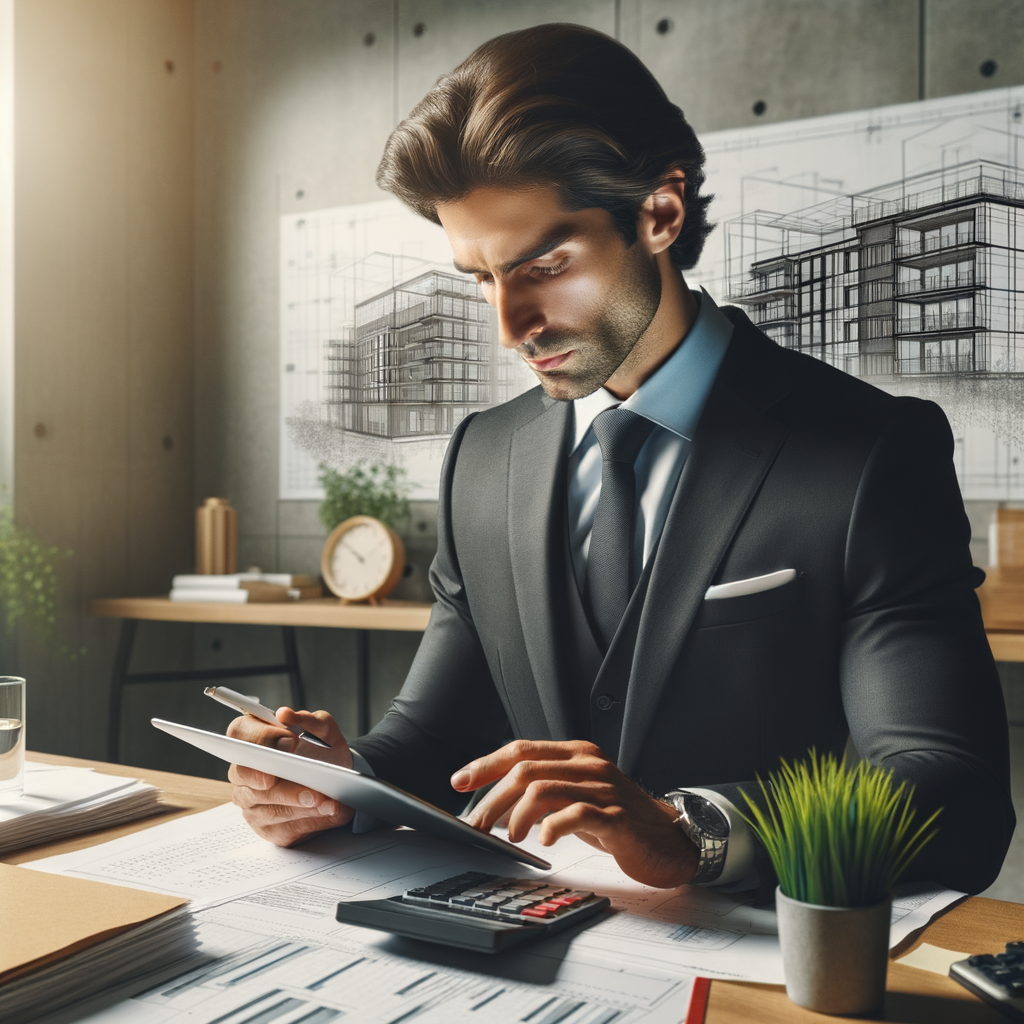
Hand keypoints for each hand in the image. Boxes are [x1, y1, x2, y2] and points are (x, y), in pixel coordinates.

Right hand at [227, 708, 354, 846]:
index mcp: (251, 738)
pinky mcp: (266, 827)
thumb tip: (285, 714)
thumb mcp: (324, 729)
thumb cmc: (322, 749)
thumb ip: (309, 720)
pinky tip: (327, 812)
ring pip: (266, 807)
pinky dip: (309, 820)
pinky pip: (283, 828)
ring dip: (300, 805)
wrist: (337, 776)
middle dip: (279, 782)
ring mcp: (251, 801)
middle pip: (246, 776)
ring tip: (327, 800)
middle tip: (307, 784)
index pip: (240, 733)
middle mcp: (243, 771)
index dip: (261, 738)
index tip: (289, 744)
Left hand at [452, 739, 698, 887]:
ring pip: (542, 789)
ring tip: (509, 837)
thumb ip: (546, 790)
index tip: (459, 781)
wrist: (671, 839)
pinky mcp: (615, 816)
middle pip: (525, 770)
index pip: (521, 749)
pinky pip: (575, 814)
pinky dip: (551, 827)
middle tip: (477, 824)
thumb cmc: (620, 818)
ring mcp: (603, 788)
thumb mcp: (579, 795)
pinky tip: (544, 841)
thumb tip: (496, 804)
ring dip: (515, 815)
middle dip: (492, 799)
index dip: (485, 764)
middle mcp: (588, 764)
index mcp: (577, 753)